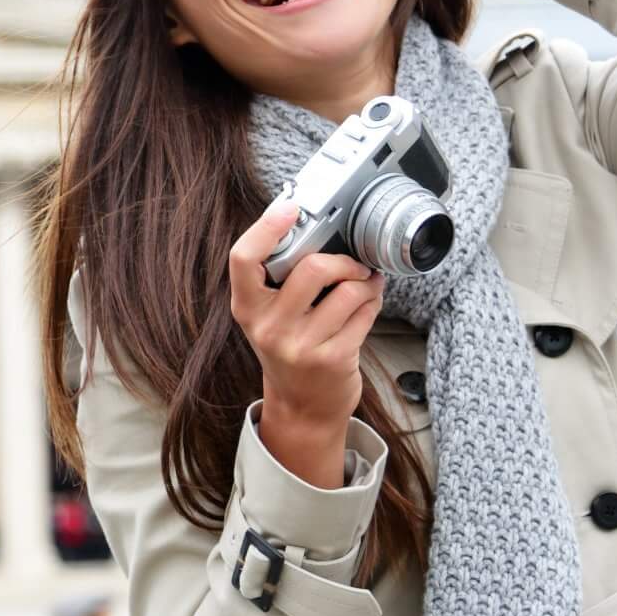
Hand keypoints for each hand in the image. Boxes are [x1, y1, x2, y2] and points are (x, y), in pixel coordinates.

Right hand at [229, 202, 377, 488]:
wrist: (302, 408)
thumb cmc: (289, 350)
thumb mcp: (268, 316)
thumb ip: (279, 280)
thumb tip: (310, 229)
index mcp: (247, 308)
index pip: (244, 259)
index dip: (266, 227)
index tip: (289, 206)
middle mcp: (269, 327)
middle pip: (313, 267)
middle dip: (343, 260)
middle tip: (352, 264)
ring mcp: (301, 345)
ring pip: (348, 290)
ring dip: (364, 282)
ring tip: (364, 285)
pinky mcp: (333, 358)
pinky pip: (364, 313)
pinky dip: (373, 303)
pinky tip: (368, 305)